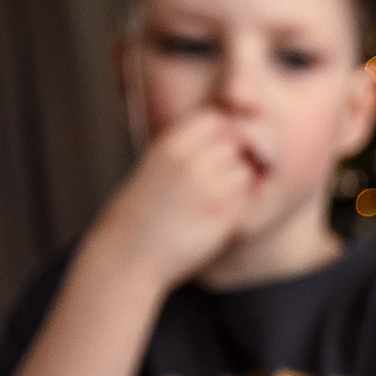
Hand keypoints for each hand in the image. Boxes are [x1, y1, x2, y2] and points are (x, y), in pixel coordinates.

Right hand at [93, 110, 263, 287]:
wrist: (128, 255)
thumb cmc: (139, 215)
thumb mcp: (154, 169)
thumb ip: (185, 153)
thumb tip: (229, 141)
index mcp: (170, 146)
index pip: (215, 120)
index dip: (223, 134)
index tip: (216, 153)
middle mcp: (190, 162)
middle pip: (235, 143)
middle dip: (233, 159)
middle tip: (219, 182)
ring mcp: (209, 188)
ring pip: (245, 171)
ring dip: (240, 184)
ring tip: (218, 201)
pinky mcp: (223, 215)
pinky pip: (247, 200)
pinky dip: (240, 206)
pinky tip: (220, 218)